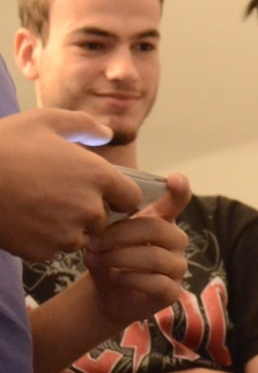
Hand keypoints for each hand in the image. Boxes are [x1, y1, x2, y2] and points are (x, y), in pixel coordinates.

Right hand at [0, 109, 141, 260]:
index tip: (97, 190)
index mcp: (98, 177)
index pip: (130, 198)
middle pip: (103, 220)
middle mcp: (89, 208)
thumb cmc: (5, 144)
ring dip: (65, 228)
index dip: (116, 195)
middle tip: (55, 195)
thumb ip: (83, 125)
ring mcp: (66, 233)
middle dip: (87, 211)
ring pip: (78, 237)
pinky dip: (40, 240)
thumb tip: (106, 134)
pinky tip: (21, 220)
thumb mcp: (45, 121)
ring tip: (35, 206)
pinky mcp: (42, 252)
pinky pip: (51, 250)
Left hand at [84, 173, 191, 327]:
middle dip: (121, 234)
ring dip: (121, 257)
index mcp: (162, 221)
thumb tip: (99, 224)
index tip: (174, 179)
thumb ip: (106, 226)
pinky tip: (114, 277)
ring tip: (98, 260)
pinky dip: (129, 279)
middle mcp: (175, 241)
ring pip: (155, 257)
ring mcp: (177, 267)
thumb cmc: (109, 258)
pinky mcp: (172, 291)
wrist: (108, 295)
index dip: (180, 189)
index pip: (179, 200)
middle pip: (157, 228)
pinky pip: (155, 282)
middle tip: (94, 242)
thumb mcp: (104, 237)